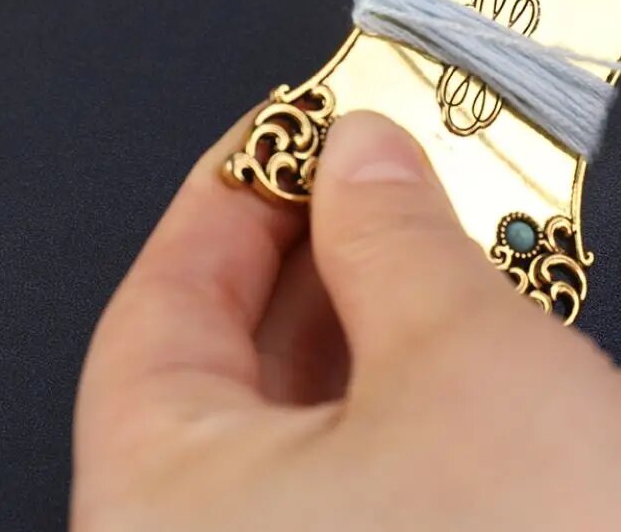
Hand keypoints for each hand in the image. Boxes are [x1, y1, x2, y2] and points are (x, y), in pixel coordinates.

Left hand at [73, 111, 620, 530]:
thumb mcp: (461, 357)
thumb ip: (392, 234)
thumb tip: (358, 149)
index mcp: (166, 515)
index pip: (158, 314)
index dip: (225, 200)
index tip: (283, 128)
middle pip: (228, 362)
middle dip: (306, 243)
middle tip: (367, 158)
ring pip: (305, 411)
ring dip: (364, 302)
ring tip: (420, 216)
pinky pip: (363, 456)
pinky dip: (401, 374)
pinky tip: (455, 312)